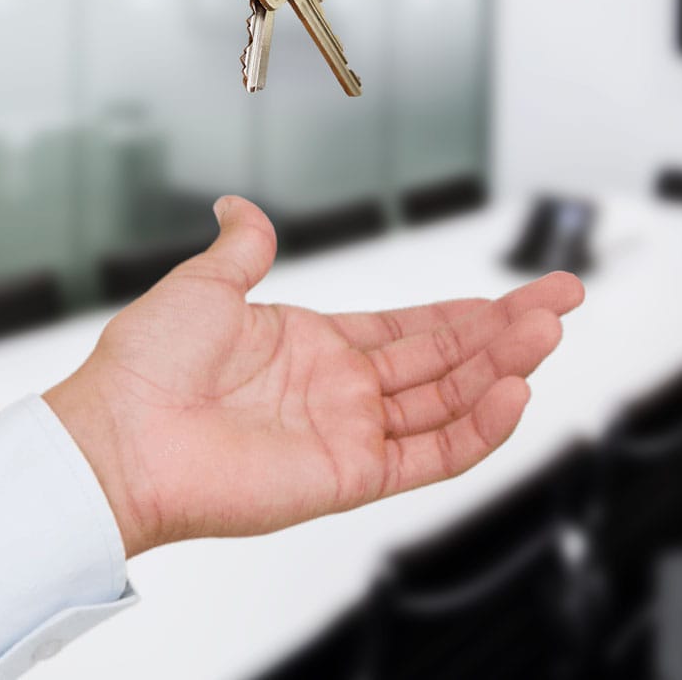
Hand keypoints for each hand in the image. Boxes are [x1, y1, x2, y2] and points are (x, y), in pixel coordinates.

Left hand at [44, 196, 583, 556]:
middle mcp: (339, 391)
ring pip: (448, 402)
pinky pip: (429, 454)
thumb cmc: (144, 367)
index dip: (471, 310)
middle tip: (563, 301)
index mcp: (313, 345)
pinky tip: (511, 394)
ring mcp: (348, 434)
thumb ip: (244, 246)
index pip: (414, 328)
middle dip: (508, 331)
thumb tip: (242, 207)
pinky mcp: (348, 476)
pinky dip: (475, 429)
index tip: (524, 292)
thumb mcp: (203, 283)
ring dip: (502, 369)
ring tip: (548, 334)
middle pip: (446, 360)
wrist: (118, 436)